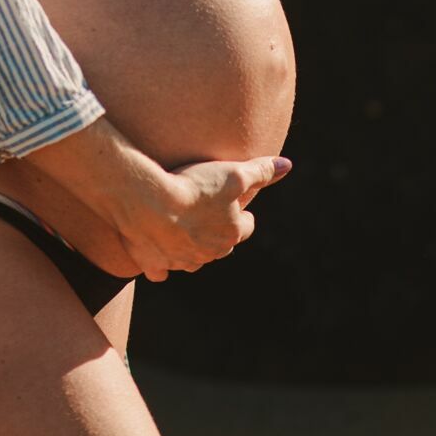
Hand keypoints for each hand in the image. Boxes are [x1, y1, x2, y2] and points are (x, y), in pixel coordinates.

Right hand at [112, 150, 292, 280]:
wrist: (148, 204)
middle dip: (214, 231)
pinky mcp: (155, 265)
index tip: (232, 204)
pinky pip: (159, 270)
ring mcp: (181, 262)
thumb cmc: (194, 187)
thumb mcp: (233, 174)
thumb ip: (260, 171)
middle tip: (203, 210)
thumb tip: (286, 164)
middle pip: (219, 245)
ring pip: (191, 257)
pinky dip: (159, 263)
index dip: (240, 214)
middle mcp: (209, 254)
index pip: (245, 227)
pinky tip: (154, 249)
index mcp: (230, 234)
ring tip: (176, 222)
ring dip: (187, 244)